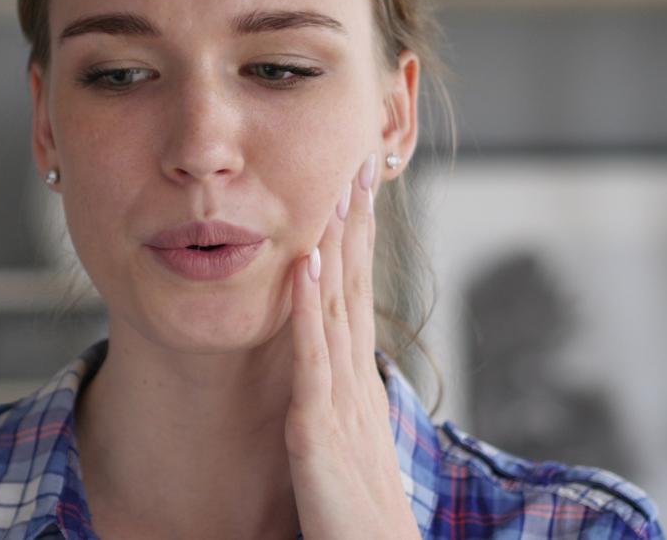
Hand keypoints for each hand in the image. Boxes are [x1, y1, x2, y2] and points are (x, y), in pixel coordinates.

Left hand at [284, 153, 420, 538]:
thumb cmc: (358, 513)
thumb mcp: (345, 445)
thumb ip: (335, 403)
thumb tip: (325, 368)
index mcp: (357, 383)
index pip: (358, 297)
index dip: (358, 242)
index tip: (357, 191)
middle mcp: (355, 381)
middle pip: (357, 287)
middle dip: (356, 224)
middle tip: (359, 162)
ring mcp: (340, 402)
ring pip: (339, 307)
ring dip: (338, 244)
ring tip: (336, 189)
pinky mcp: (318, 430)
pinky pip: (313, 358)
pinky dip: (308, 307)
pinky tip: (307, 263)